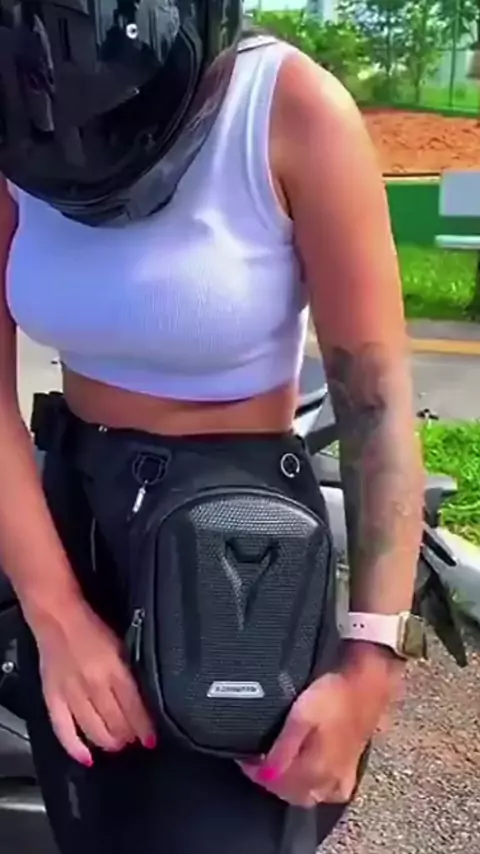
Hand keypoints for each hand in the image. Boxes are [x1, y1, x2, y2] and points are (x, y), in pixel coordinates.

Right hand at [31, 598, 155, 766]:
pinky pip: (63, 729)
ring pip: (93, 729)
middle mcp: (94, 684)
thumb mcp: (121, 646)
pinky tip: (86, 757)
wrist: (58, 618)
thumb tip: (141, 699)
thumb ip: (129, 674)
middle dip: (128, 736)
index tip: (151, 739)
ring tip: (117, 745)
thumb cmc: (91, 628)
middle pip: (115, 722)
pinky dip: (75, 747)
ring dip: (108, 742)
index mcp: (114, 669)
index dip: (144, 727)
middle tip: (134, 742)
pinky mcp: (53, 697)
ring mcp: (71, 693)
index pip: (133, 707)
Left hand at [240, 644, 403, 806]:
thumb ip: (284, 748)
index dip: (255, 770)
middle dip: (271, 778)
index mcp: (314, 770)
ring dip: (290, 784)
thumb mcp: (302, 716)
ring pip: (309, 794)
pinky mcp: (351, 767)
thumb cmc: (333, 695)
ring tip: (279, 763)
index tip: (245, 754)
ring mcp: (341, 776)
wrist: (367, 683)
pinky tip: (310, 773)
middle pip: (291, 793)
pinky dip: (316, 786)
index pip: (276, 783)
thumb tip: (264, 773)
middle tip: (258, 757)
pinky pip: (330, 790)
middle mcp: (328, 780)